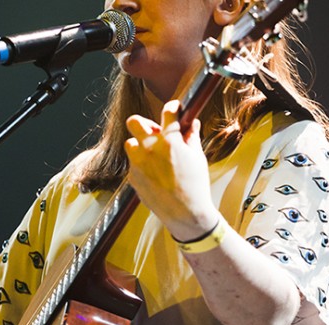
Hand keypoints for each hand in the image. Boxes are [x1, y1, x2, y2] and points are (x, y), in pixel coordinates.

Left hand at [125, 99, 218, 240]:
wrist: (184, 213)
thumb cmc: (195, 186)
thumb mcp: (198, 158)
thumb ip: (192, 137)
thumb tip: (192, 123)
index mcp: (169, 141)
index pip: (168, 112)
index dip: (173, 108)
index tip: (174, 109)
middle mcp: (150, 149)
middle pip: (134, 121)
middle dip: (143, 123)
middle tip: (154, 132)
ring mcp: (138, 163)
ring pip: (130, 144)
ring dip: (140, 146)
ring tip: (154, 156)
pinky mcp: (132, 177)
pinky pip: (133, 164)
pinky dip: (142, 165)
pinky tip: (155, 175)